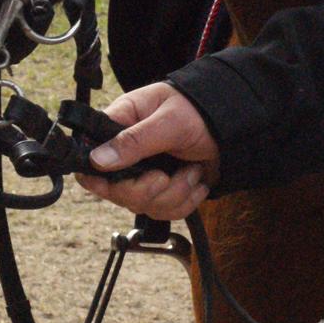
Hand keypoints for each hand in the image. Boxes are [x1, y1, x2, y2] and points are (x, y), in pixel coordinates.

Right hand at [75, 81, 220, 222]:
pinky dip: (185, 202)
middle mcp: (127, 154)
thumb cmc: (198, 110)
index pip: (91, 161)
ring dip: (173, 194)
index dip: (100, 178)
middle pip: (116, 192)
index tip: (122, 182)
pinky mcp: (164, 190)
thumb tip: (97, 160)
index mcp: (119, 126)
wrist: (232, 125)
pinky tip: (196, 182)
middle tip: (166, 176)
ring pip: (142, 205)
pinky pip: (164, 212)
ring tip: (191, 171)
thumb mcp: (167, 121)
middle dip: (147, 190)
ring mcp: (145, 174)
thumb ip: (134, 140)